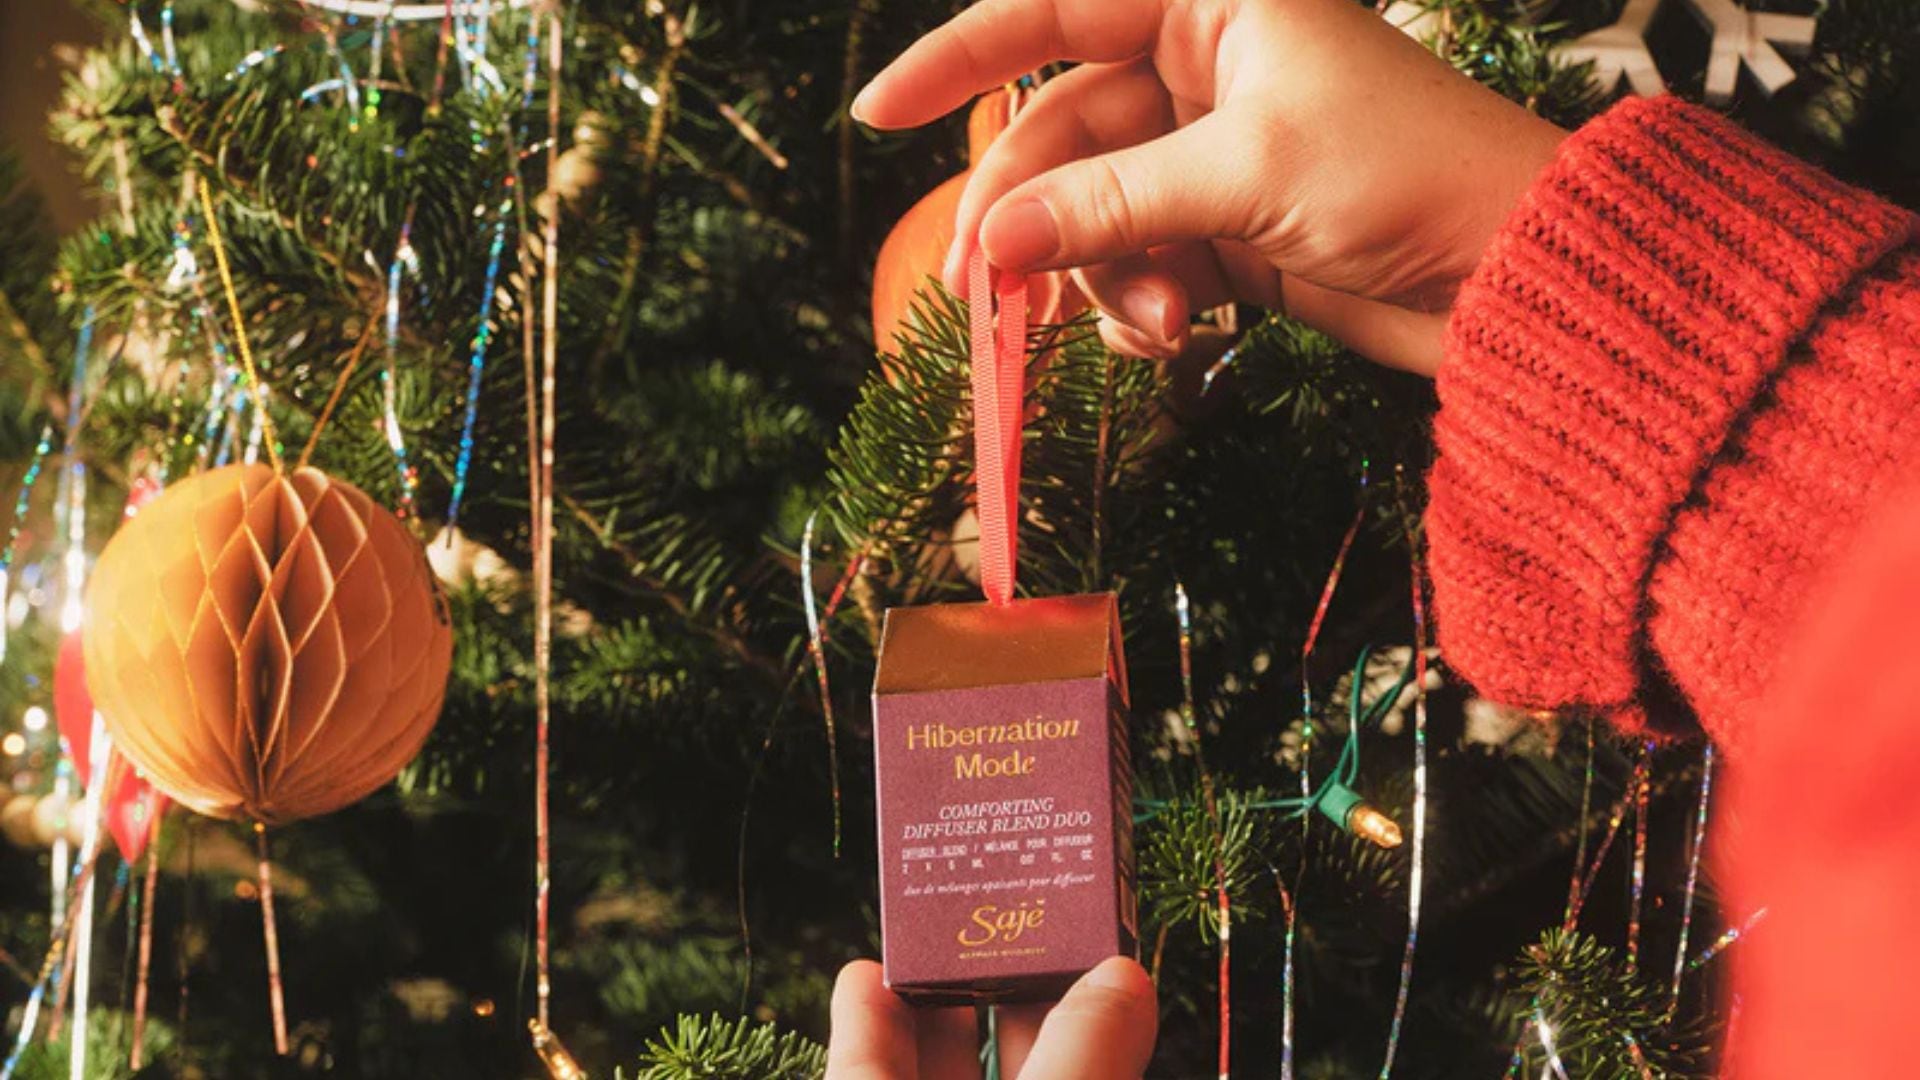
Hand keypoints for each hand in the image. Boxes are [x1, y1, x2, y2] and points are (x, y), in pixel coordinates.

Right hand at [825, 957, 1156, 1078]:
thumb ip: (1092, 1051)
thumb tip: (1127, 975)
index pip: (1096, 1061)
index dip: (1098, 997)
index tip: (1089, 926)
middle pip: (1022, 1055)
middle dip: (1011, 980)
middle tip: (1005, 900)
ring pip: (940, 1068)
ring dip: (932, 996)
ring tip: (931, 926)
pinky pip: (866, 1077)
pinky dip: (863, 1026)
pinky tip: (862, 974)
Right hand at [852, 0, 1565, 373]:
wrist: (1514, 275)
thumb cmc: (1407, 177)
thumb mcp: (1247, 175)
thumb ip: (1111, 204)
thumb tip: (992, 241)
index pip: (1053, 11)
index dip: (958, 60)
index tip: (875, 112)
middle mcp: (1204, 64)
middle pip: (1064, 137)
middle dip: (1033, 220)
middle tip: (985, 299)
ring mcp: (1213, 151)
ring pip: (1097, 213)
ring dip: (1106, 279)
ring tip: (1158, 328)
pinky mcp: (1230, 227)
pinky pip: (1141, 261)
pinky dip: (1143, 305)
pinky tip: (1176, 337)